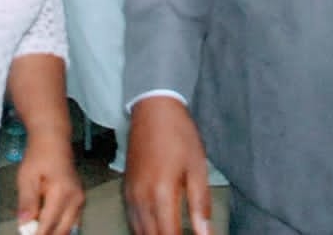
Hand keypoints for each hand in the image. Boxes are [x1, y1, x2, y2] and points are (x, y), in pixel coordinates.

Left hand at [15, 126, 82, 234]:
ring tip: (37, 228)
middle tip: (31, 233)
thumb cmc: (38, 156)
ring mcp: (80, 199)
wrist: (54, 140)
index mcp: (61, 193)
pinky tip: (46, 222)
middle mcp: (75, 199)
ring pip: (69, 227)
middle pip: (62, 230)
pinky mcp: (80, 199)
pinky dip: (59, 225)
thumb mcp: (26, 177)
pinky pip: (72, 220)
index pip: (48, 224)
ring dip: (53, 231)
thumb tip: (24, 225)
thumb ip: (27, 202)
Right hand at [124, 97, 210, 234]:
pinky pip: (132, 220)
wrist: (154, 109)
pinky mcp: (126, 189)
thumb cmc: (178, 134)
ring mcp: (131, 194)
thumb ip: (200, 204)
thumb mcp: (197, 168)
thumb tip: (205, 233)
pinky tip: (157, 229)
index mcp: (161, 194)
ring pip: (139, 233)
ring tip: (173, 233)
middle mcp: (142, 198)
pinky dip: (144, 231)